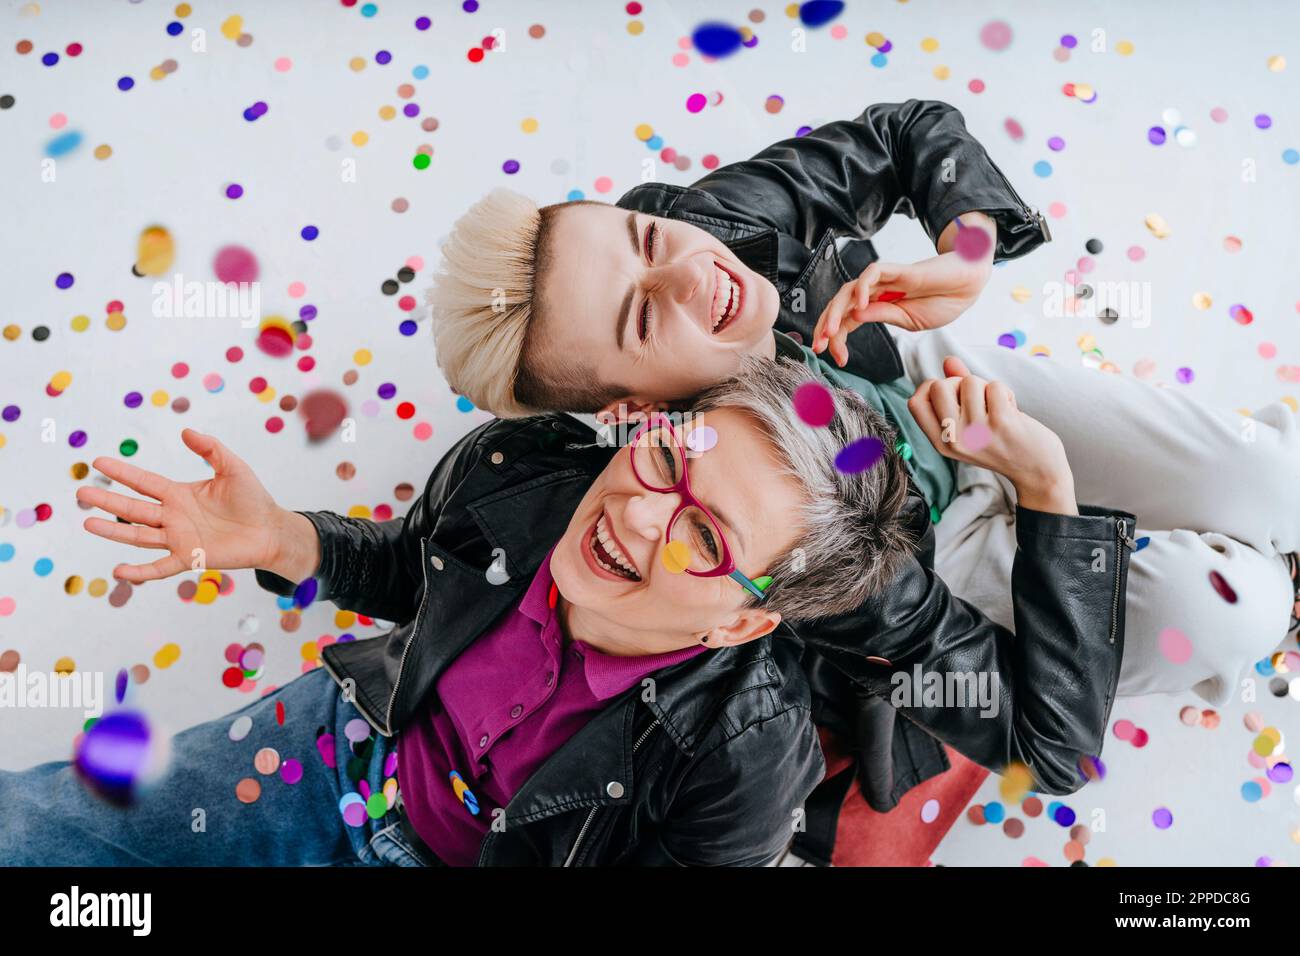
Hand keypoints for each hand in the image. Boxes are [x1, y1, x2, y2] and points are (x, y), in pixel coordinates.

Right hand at [76, 428, 316, 582]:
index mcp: (180, 494)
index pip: (144, 482)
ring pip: (138, 535)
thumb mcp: (233, 468)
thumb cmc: (254, 500)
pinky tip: (119, 571)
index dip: (122, 473)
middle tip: (81, 492)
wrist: (271, 530)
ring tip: (88, 522)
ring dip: (113, 530)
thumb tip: (186, 430)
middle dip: (107, 499)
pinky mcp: (191, 558)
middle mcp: (174, 516)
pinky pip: (160, 567)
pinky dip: (140, 572)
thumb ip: (211, 449)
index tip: (98, 462)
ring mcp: (179, 538)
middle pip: (133, 508)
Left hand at [811, 253, 992, 366]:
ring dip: (835, 311)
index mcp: (879, 307)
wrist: (969, 285)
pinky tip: (858, 305)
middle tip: (818, 346)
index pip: (847, 320)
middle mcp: (877, 292)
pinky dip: (862, 288)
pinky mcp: (898, 270)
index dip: (836, 338)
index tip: (836, 359)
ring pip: (849, 290)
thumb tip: (856, 316)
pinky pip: (872, 274)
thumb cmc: (944, 301)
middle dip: (825, 325)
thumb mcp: (909, 320)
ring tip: (829, 332)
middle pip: (840, 305)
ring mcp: (886, 280)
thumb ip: (883, 316)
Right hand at [907, 357, 1076, 514]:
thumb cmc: (1002, 443)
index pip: (915, 402)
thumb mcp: (970, 424)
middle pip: (939, 386)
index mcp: (941, 442)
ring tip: (997, 407)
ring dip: (986, 387)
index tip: (949, 392)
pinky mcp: (1000, 423)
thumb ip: (956, 391)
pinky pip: (994, 386)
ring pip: (970, 381)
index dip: (930, 387)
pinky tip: (1011, 411)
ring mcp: (976, 431)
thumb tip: (949, 360)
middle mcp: (953, 439)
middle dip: (960, 382)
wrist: (1036, 470)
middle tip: (977, 399)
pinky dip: (1005, 393)